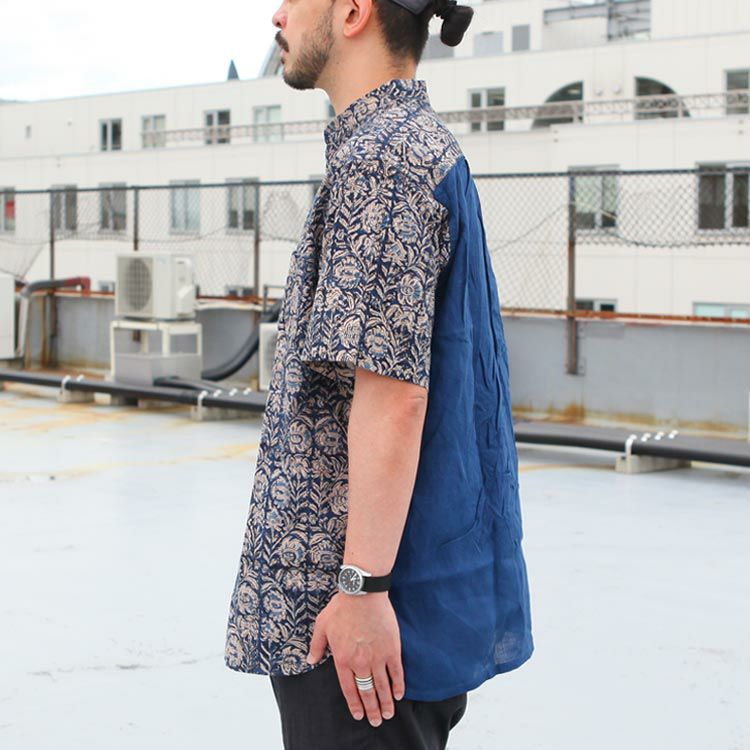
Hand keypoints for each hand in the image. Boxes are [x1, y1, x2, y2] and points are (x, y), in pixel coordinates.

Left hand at [306, 590, 404, 725]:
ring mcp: (377, 657)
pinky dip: (398, 684)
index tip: (359, 714)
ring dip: (386, 702)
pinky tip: (398, 694)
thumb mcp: (322, 626)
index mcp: (343, 659)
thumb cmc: (341, 608)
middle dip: (372, 709)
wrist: (362, 594)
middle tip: (376, 721)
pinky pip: (396, 672)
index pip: (349, 689)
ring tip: (388, 714)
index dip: (354, 704)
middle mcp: (360, 663)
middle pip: (367, 691)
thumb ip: (316, 646)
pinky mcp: (392, 648)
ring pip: (383, 686)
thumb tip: (310, 660)